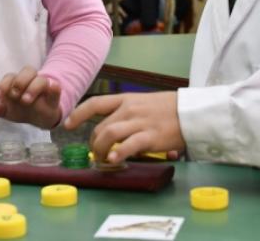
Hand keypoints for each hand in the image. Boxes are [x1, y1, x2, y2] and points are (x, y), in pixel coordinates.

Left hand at [0, 66, 61, 128]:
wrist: (40, 119)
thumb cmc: (21, 110)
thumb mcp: (7, 111)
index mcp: (17, 82)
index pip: (10, 77)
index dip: (3, 84)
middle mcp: (31, 81)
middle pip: (28, 70)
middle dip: (19, 82)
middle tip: (14, 95)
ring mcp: (44, 88)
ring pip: (41, 79)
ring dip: (33, 88)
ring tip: (25, 100)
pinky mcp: (54, 98)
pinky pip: (56, 88)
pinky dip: (54, 88)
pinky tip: (53, 87)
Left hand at [64, 92, 185, 164]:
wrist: (192, 111)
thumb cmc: (169, 108)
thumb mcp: (144, 103)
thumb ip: (127, 113)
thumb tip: (113, 129)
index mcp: (126, 99)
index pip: (95, 103)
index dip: (78, 113)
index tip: (67, 124)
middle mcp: (129, 109)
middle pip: (100, 126)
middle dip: (93, 142)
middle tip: (95, 153)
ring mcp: (139, 122)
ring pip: (109, 135)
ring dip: (100, 150)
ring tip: (102, 160)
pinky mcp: (150, 137)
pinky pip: (128, 146)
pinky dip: (117, 154)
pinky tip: (113, 161)